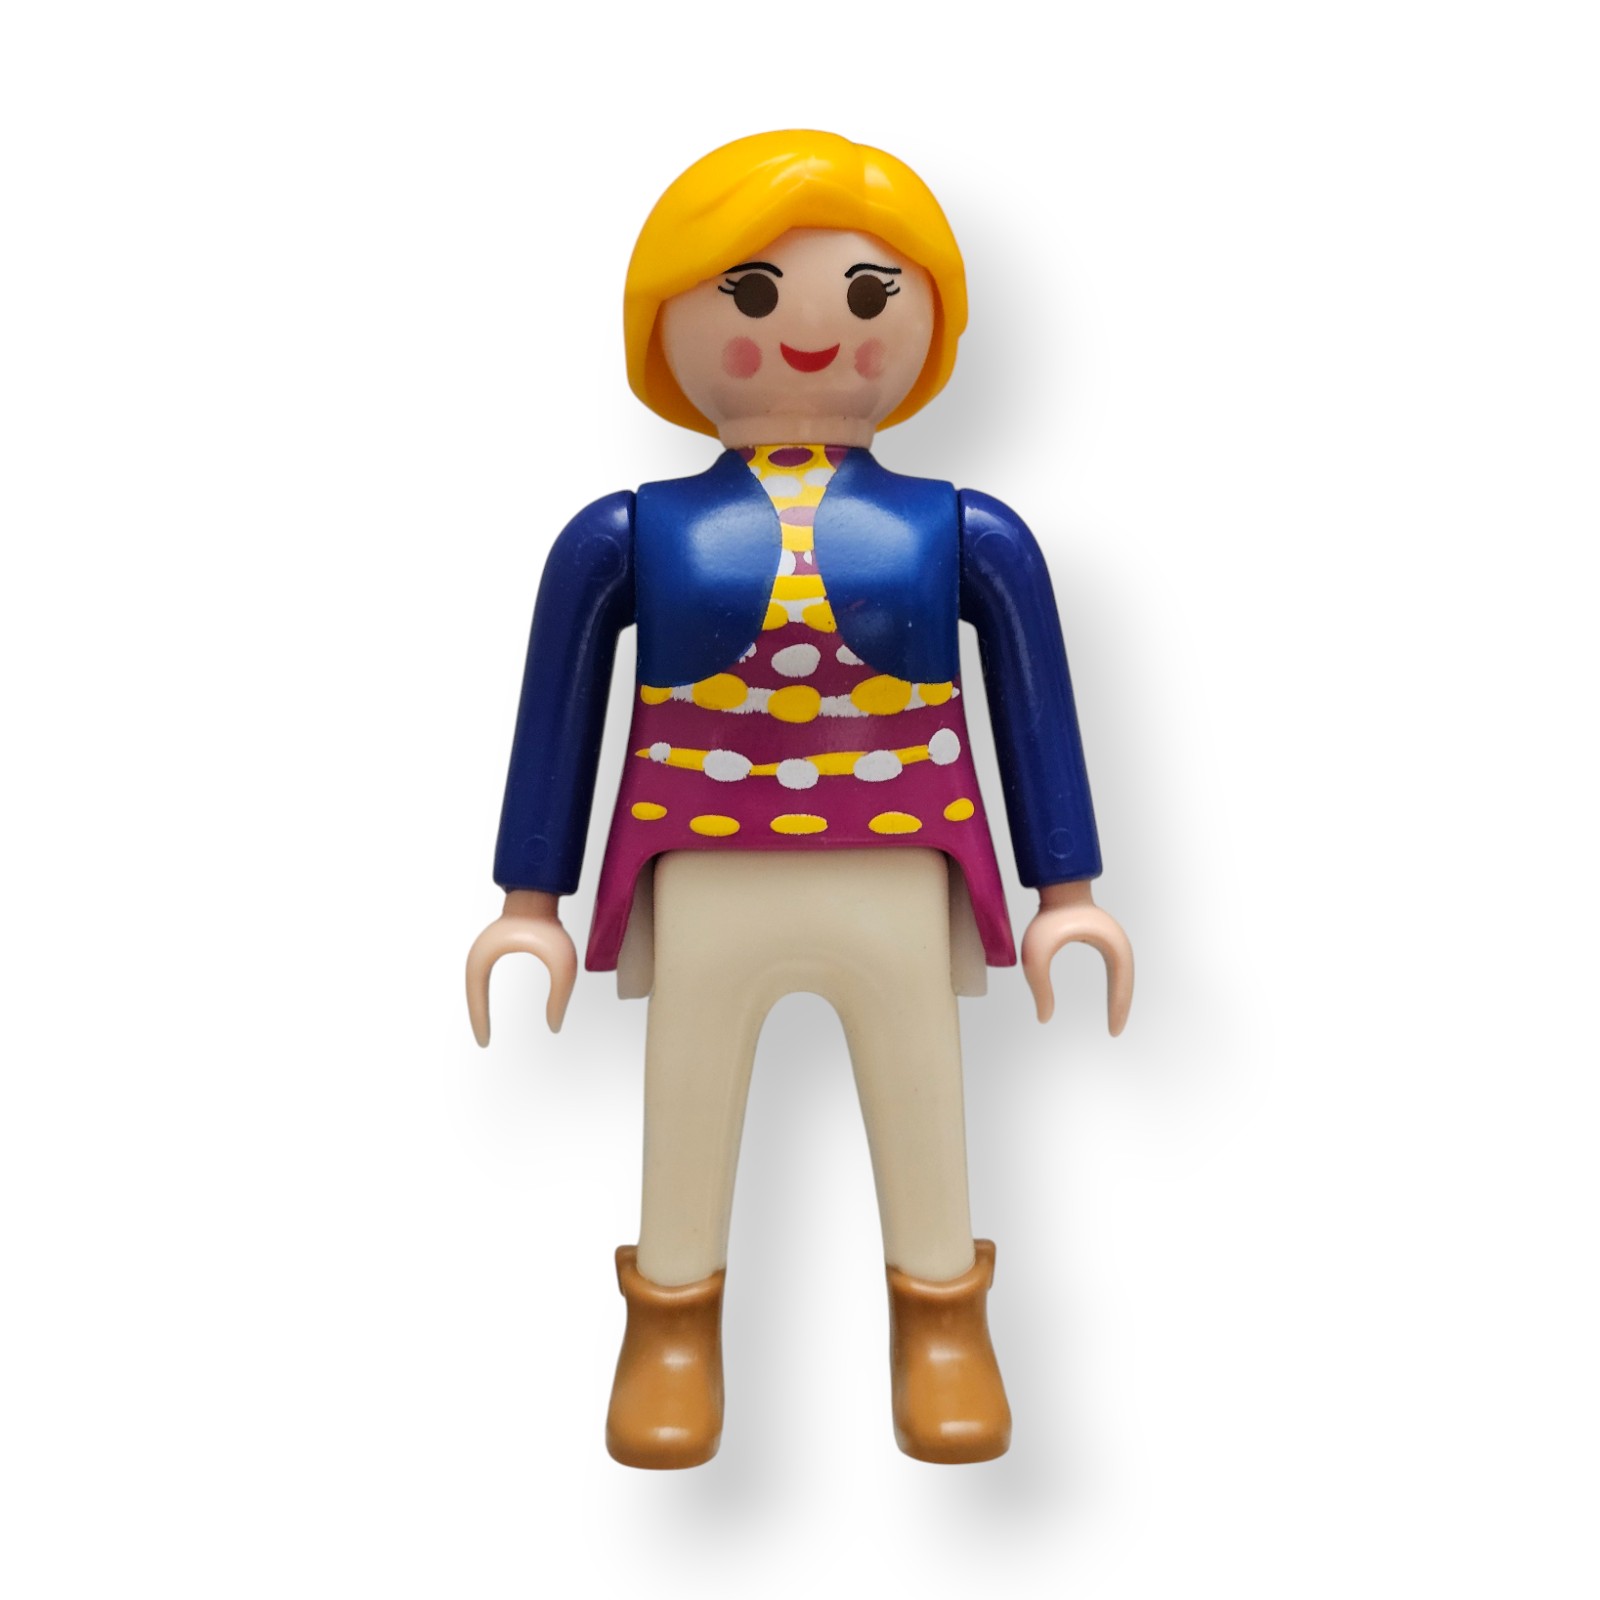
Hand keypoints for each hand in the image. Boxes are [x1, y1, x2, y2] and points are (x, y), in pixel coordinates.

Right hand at [465, 890, 577, 1045]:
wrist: (539, 895)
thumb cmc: (549, 926)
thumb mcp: (562, 964)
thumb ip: (561, 996)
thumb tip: (554, 1027)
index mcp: (485, 958)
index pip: (476, 997)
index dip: (479, 1022)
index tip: (485, 1042)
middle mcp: (478, 955)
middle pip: (472, 995)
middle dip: (477, 1018)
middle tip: (484, 1042)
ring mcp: (483, 950)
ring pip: (475, 987)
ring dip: (479, 1007)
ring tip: (485, 1030)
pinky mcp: (492, 948)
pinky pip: (483, 978)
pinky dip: (484, 995)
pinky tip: (491, 1007)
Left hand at [1020, 881, 1133, 1034]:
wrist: (1057, 886)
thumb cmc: (1048, 917)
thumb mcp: (1037, 955)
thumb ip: (1039, 987)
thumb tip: (1043, 1018)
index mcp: (1111, 947)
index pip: (1121, 986)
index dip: (1118, 1009)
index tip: (1113, 1032)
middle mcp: (1118, 944)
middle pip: (1126, 983)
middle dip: (1122, 1007)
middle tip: (1114, 1032)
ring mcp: (1113, 941)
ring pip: (1123, 977)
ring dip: (1120, 997)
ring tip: (1114, 1020)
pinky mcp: (1105, 940)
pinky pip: (1116, 969)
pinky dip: (1116, 986)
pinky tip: (1110, 1000)